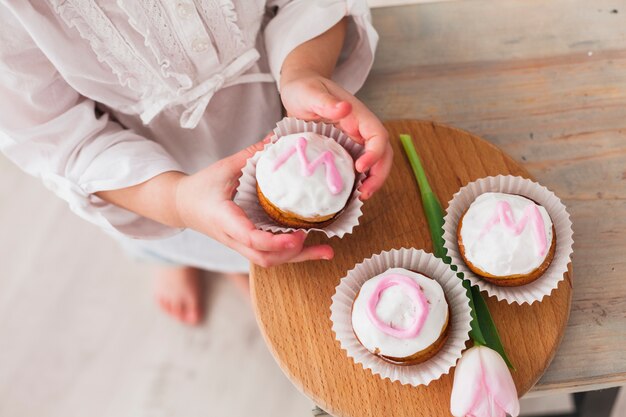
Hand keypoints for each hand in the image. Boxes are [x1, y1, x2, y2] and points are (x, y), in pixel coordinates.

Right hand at [174, 138, 333, 266]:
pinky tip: (310, 245)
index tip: (298, 236)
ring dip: (298, 258)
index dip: (276, 242)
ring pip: (269, 261)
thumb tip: (277, 139)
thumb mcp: (224, 167)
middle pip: (266, 259)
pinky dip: (290, 253)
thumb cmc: (201, 186)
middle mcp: (234, 238)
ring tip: (325, 250)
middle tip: (320, 244)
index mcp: (225, 220)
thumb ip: (251, 154)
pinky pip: (269, 255)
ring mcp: (240, 244)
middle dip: (295, 255)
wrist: (181, 206)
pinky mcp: (246, 244)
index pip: (251, 239)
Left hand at [280, 71, 392, 199]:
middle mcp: (360, 130)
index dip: (375, 153)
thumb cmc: (304, 89)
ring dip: (371, 182)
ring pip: (374, 164)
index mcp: (358, 115)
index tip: (360, 167)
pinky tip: (347, 194)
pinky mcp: (344, 151)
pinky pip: (356, 168)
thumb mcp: (310, 93)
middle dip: (379, 175)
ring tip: (359, 198)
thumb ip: (325, 101)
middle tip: (365, 194)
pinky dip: (356, 182)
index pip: (377, 135)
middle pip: (383, 154)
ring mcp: (354, 141)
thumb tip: (345, 108)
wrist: (299, 89)